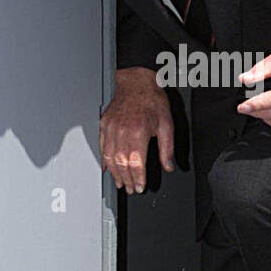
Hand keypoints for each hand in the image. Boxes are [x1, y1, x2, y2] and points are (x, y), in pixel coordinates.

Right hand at [100, 67, 174, 193]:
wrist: (137, 81)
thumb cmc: (152, 100)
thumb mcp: (167, 124)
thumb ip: (167, 148)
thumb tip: (168, 166)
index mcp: (138, 132)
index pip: (136, 163)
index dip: (137, 178)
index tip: (140, 187)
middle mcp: (122, 131)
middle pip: (121, 163)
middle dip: (126, 179)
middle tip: (130, 189)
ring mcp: (110, 128)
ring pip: (110, 157)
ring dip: (115, 173)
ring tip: (120, 183)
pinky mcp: (104, 124)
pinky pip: (102, 146)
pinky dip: (104, 159)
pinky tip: (108, 168)